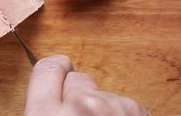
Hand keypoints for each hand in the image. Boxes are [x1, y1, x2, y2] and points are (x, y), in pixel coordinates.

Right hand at [25, 55, 148, 115]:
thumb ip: (42, 108)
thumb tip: (47, 92)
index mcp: (44, 114)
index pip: (47, 69)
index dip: (56, 70)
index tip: (62, 69)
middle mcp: (79, 106)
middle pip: (79, 80)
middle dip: (81, 94)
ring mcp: (113, 110)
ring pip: (105, 95)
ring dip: (104, 109)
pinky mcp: (139, 114)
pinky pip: (126, 106)